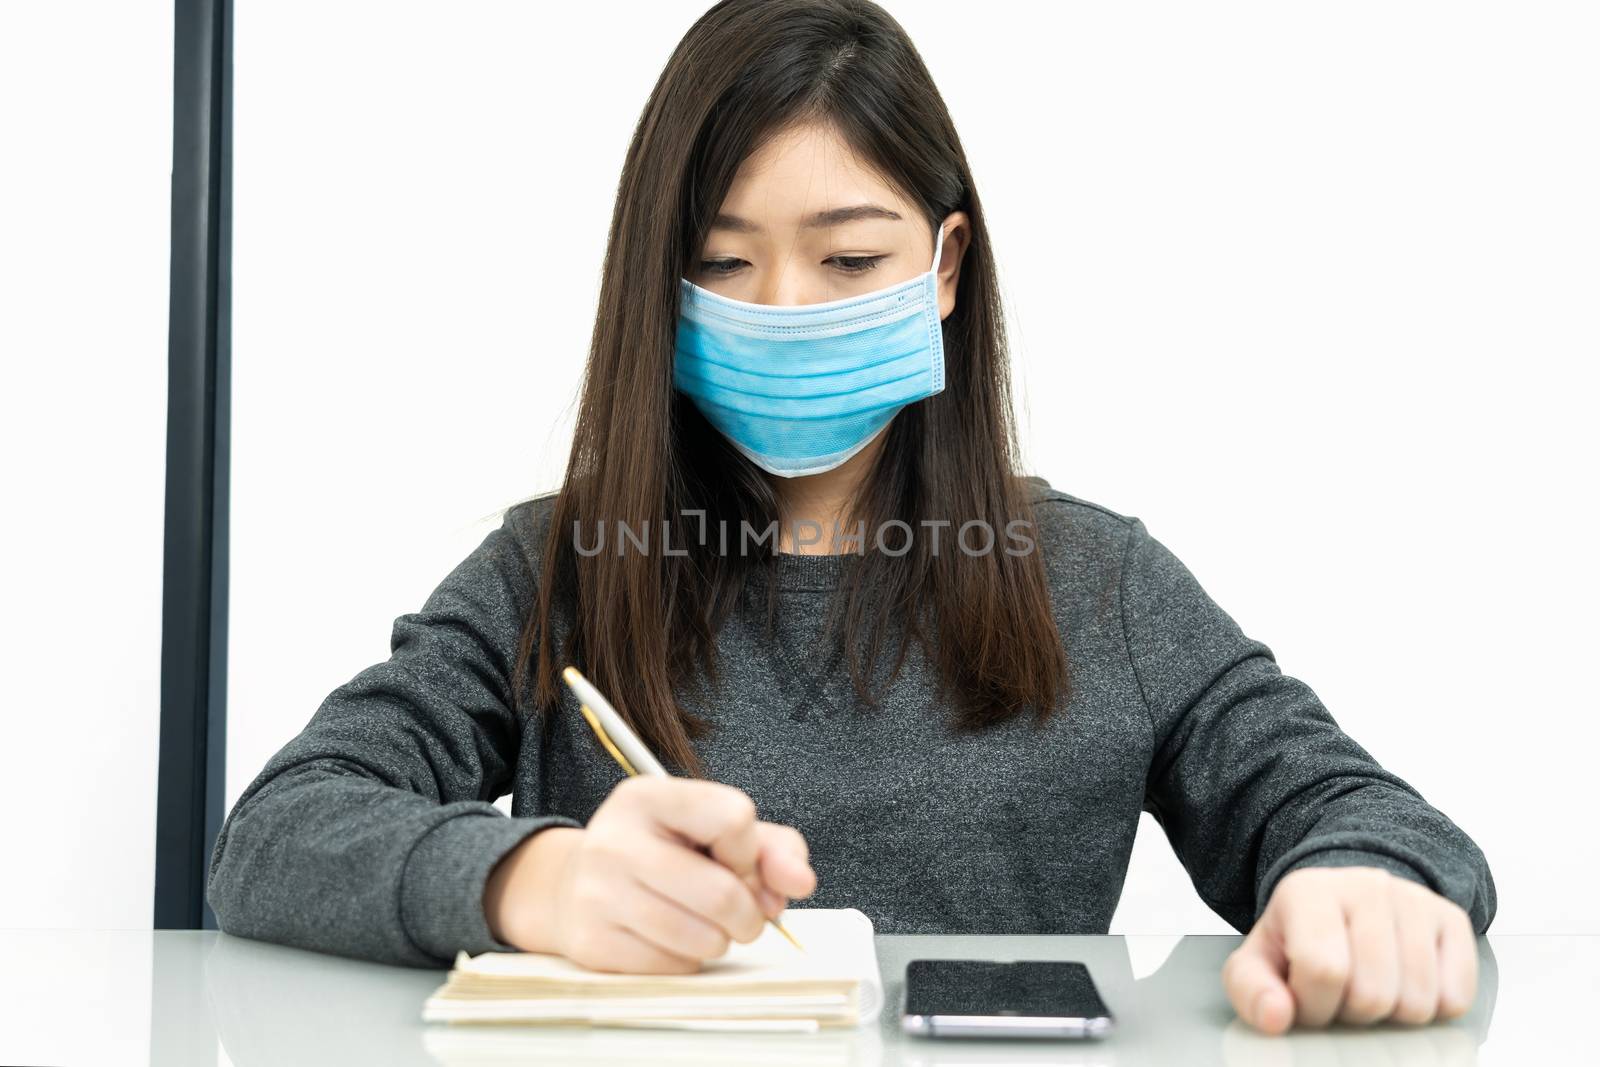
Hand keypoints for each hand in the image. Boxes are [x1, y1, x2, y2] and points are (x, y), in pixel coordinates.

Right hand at [483, 776, 816, 972]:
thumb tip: (800, 881)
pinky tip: (672, 941)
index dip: (750, 851)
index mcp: (647, 797)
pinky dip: (687, 961)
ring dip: (721, 941)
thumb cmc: (664, 855)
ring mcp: (597, 893)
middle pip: (722, 892)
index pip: (733, 818)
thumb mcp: (715, 833)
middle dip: (748, 913)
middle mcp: (615, 839)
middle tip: (741, 914)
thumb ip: (773, 849)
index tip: (736, 860)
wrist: (577, 887)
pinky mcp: (591, 942)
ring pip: (701, 937)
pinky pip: (672, 967)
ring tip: (706, 926)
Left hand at [1222, 866, 1477, 1033]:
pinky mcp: (1453, 920)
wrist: (1344, 906)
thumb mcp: (1259, 963)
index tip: (1305, 1000)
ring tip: (1369, 988)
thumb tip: (1276, 1017)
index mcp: (1308, 891)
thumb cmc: (1298, 942)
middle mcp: (1367, 885)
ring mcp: (1415, 899)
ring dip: (1391, 1016)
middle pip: (1373, 993)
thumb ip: (1251, 992)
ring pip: (1417, 1002)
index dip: (1313, 1006)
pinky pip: (1456, 998)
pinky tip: (1404, 985)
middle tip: (1340, 995)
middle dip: (1352, 1014)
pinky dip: (1431, 1010)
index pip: (1323, 970)